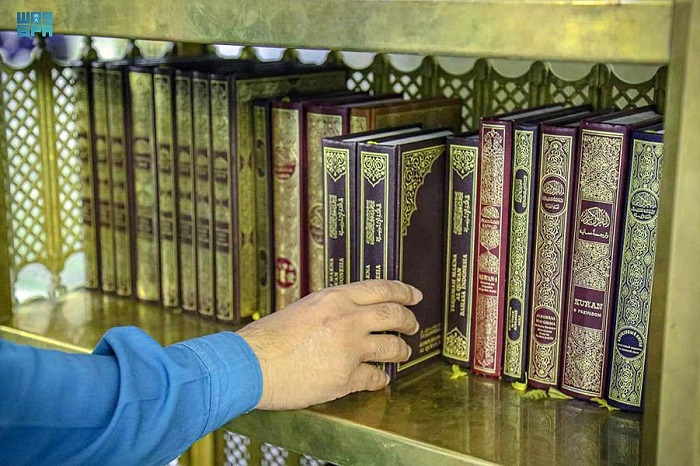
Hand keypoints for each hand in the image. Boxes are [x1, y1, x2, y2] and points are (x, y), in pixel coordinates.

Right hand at [236, 280, 422, 409]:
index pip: (380, 288)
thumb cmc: (268, 338)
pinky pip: (375, 377)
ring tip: (402, 352)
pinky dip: (381, 378)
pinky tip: (380, 378)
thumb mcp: (304, 308)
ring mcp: (349, 349)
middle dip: (408, 320)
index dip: (403, 291)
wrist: (252, 364)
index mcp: (335, 298)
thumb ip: (331, 308)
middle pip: (394, 315)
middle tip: (413, 325)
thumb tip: (350, 312)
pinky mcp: (346, 377)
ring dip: (401, 350)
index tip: (414, 295)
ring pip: (392, 347)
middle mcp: (347, 319)